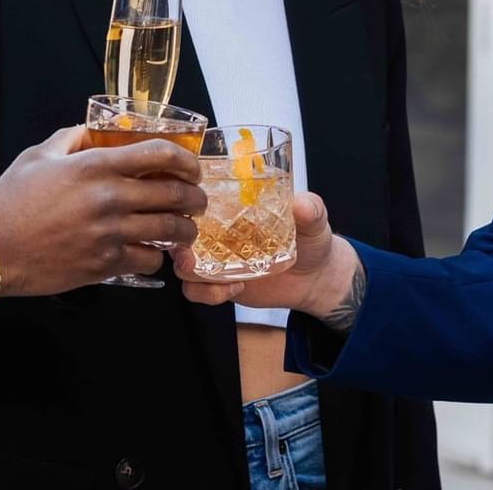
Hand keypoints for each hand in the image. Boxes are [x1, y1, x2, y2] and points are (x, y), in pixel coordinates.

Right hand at [0, 126, 205, 303]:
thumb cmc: (11, 199)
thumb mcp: (40, 155)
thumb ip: (74, 138)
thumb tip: (98, 131)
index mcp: (96, 165)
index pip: (160, 154)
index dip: (186, 159)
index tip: (192, 166)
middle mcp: (110, 198)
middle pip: (176, 195)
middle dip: (195, 197)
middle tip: (196, 200)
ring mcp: (110, 234)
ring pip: (170, 231)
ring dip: (184, 230)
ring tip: (183, 229)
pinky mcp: (105, 265)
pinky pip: (149, 260)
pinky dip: (156, 256)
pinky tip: (150, 251)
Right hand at [173, 192, 366, 332]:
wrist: (315, 278)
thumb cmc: (310, 239)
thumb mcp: (313, 219)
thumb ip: (310, 210)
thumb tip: (302, 205)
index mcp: (233, 205)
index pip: (197, 199)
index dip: (184, 204)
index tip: (189, 211)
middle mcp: (217, 230)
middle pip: (180, 234)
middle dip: (177, 245)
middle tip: (190, 257)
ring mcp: (215, 258)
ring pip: (182, 265)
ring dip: (190, 273)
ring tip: (217, 279)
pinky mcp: (218, 283)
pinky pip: (196, 291)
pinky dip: (208, 294)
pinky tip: (234, 289)